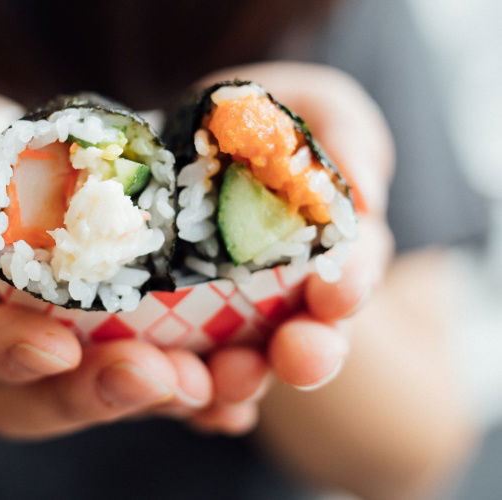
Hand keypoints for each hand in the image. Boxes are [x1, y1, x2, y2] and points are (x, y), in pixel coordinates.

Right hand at [0, 90, 267, 437]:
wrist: (16, 181)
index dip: (4, 351)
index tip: (55, 346)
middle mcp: (12, 346)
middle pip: (46, 395)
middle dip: (102, 391)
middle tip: (159, 375)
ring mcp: (72, 353)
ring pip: (111, 399)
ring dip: (165, 398)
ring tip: (217, 382)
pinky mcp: (123, 343)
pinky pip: (160, 384)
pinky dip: (202, 401)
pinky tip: (239, 401)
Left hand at [186, 62, 394, 431]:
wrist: (179, 146)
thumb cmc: (253, 120)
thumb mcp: (310, 104)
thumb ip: (347, 133)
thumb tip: (366, 191)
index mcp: (326, 249)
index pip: (351, 272)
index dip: (352, 283)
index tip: (338, 290)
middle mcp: (284, 297)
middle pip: (308, 337)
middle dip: (311, 351)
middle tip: (302, 355)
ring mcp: (231, 323)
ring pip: (246, 367)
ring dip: (241, 380)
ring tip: (224, 381)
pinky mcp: (177, 335)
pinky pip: (186, 374)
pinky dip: (191, 396)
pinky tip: (179, 395)